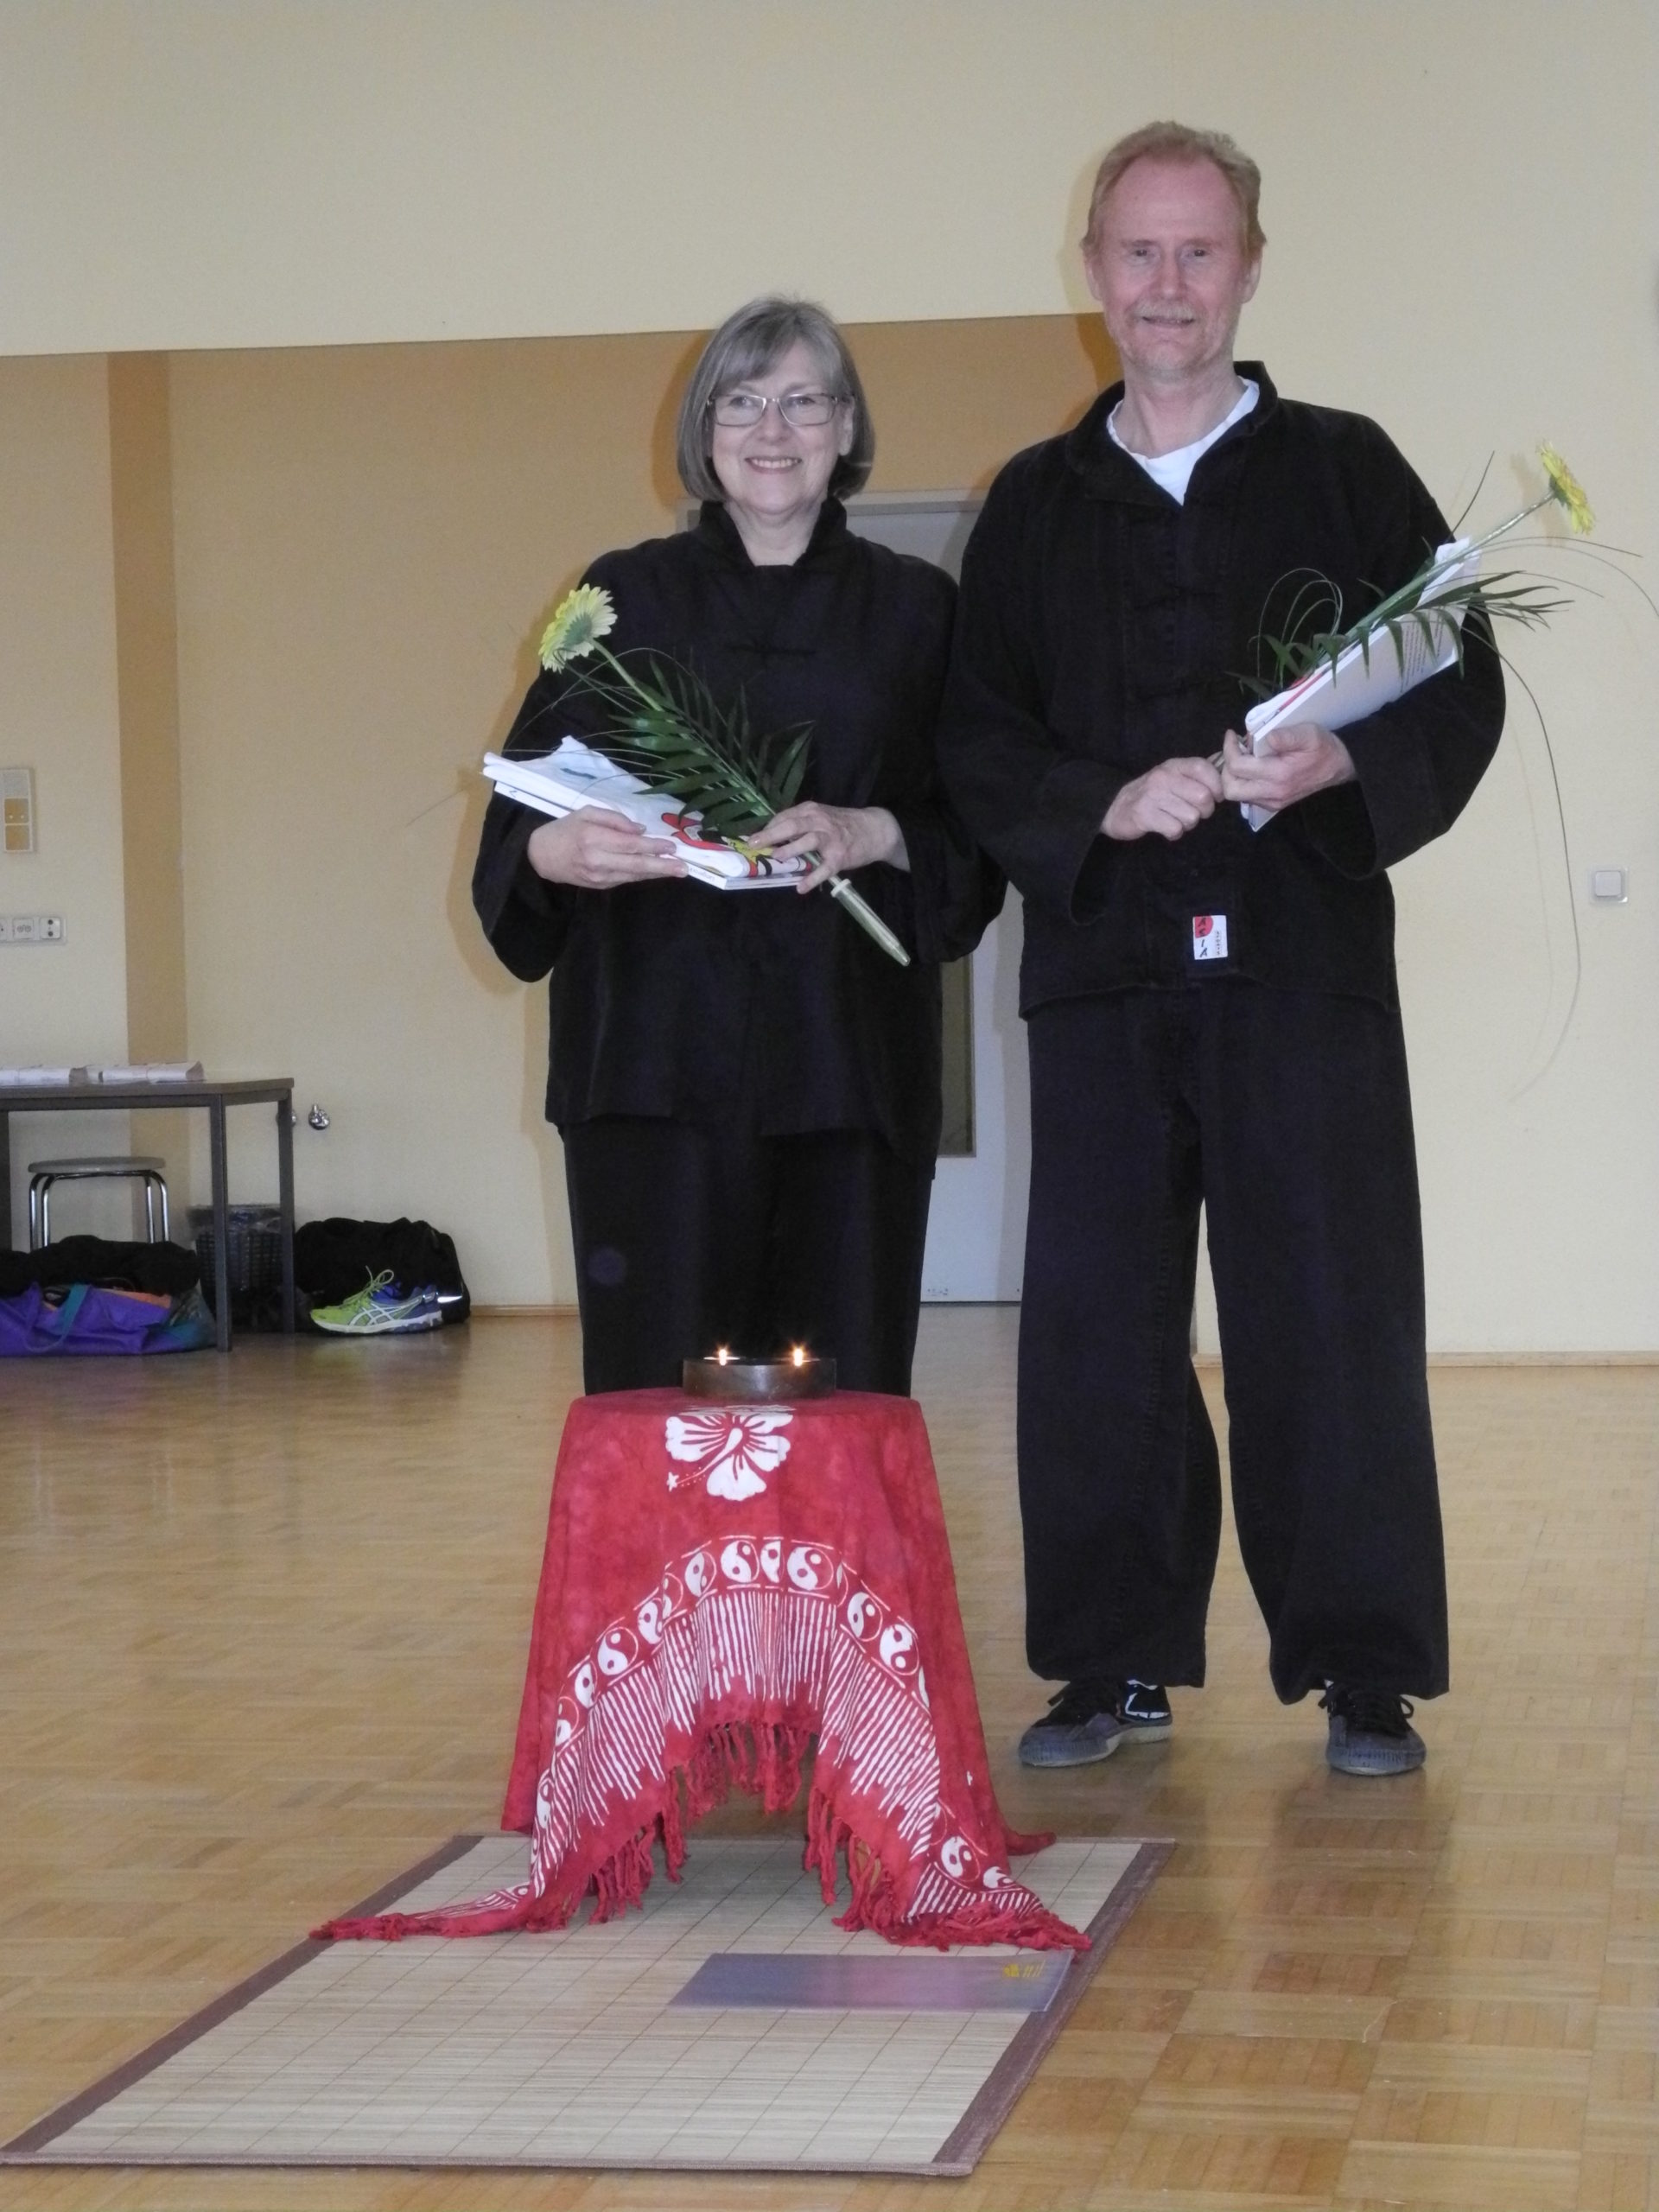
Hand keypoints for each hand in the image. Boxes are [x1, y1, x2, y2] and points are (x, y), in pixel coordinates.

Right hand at [525, 808, 686, 889]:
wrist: (541, 856)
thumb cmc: (565, 829)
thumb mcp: (587, 813)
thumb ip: (614, 819)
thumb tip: (640, 830)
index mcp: (593, 838)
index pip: (630, 844)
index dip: (653, 846)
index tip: (671, 846)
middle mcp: (597, 860)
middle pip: (636, 864)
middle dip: (662, 866)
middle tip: (684, 868)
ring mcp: (599, 876)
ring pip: (634, 875)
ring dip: (656, 873)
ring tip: (677, 871)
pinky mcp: (600, 886)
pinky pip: (626, 879)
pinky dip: (642, 875)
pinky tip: (655, 871)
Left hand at [750, 802, 907, 892]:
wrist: (875, 829)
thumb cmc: (843, 824)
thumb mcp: (821, 815)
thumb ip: (800, 822)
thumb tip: (772, 834)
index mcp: (811, 811)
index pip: (785, 817)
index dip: (768, 828)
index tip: (753, 838)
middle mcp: (820, 822)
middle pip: (793, 825)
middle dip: (771, 834)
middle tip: (754, 844)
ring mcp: (831, 839)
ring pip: (809, 841)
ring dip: (791, 849)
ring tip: (777, 858)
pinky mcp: (840, 856)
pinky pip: (824, 869)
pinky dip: (813, 878)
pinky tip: (801, 887)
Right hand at [1102, 757, 1223, 841]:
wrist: (1116, 808)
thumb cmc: (1152, 794)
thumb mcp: (1172, 777)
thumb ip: (1196, 775)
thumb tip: (1228, 775)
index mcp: (1173, 766)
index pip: (1205, 769)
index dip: (1217, 786)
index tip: (1214, 797)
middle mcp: (1163, 777)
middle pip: (1203, 798)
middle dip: (1204, 811)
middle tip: (1193, 812)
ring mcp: (1153, 796)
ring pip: (1191, 817)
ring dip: (1188, 824)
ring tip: (1175, 819)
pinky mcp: (1145, 815)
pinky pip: (1175, 829)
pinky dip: (1174, 833)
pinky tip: (1165, 827)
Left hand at [1219, 723, 1354, 811]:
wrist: (1340, 767)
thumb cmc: (1323, 748)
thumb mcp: (1309, 733)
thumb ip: (1287, 736)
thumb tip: (1267, 737)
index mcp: (1279, 775)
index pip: (1238, 767)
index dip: (1229, 749)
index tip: (1232, 735)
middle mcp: (1272, 793)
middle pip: (1230, 789)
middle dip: (1226, 768)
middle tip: (1233, 750)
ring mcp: (1272, 802)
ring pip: (1236, 795)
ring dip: (1233, 776)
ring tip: (1241, 757)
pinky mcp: (1273, 804)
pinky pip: (1247, 797)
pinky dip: (1242, 782)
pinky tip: (1251, 767)